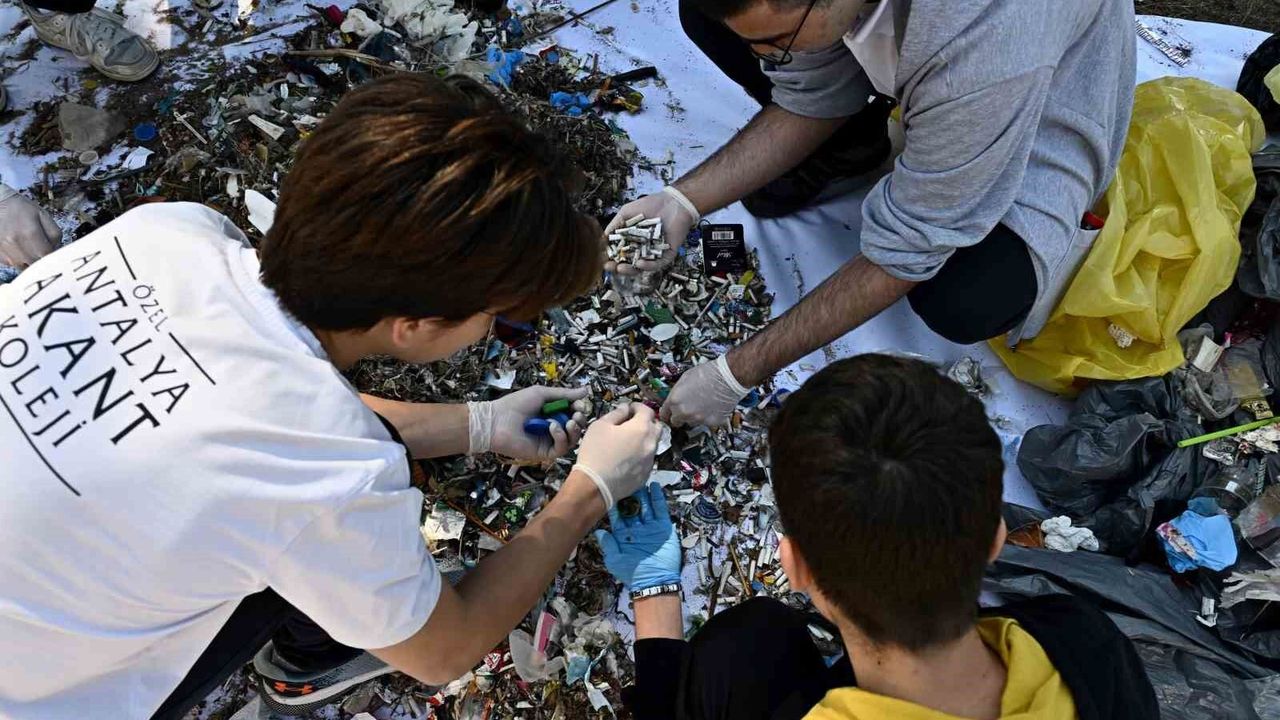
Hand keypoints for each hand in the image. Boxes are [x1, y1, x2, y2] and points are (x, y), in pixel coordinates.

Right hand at [0, 184, 59, 269]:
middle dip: (42, 257)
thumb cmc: (21, 209)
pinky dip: (19, 259)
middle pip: (37, 262)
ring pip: (25, 266)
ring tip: (29, 246)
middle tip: (41, 247)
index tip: (53, 250)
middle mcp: (15, 243)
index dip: (53, 254)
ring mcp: (5, 250)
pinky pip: (13, 264)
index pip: (48, 254)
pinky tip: (18, 247)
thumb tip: (57, 250)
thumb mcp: (43, 215)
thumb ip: (54, 234)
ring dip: (30, 260)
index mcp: (30, 233)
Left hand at [468, 386, 587, 460]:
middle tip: (577, 414)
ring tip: (569, 422)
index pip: (573, 414)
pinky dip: (560, 437)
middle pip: (575, 428)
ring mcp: (549, 442)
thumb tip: (586, 391)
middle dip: (580, 421)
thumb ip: (564, 394)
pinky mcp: (544, 453)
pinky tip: (553, 427)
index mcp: (552, 414)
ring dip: (573, 430)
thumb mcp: (542, 394)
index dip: (579, 410)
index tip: (580, 405)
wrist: (496, 420)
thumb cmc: (516, 404)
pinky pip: (560, 448)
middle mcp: (553, 428)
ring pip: (571, 440)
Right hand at [573, 403, 660, 507]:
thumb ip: (617, 413)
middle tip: (631, 423)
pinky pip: (647, 459)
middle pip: (656, 426)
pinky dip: (640, 455)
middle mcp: (651, 443)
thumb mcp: (600, 425)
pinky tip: (626, 459)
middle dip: (645, 422)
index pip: (648, 410)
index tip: (629, 408)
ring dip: (644, 439)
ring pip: (652, 444)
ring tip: (627, 442)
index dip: (638, 406)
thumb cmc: (595, 452)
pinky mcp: (646, 475)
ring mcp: (650, 461)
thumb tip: (625, 408)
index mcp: (641, 428)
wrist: (595, 485)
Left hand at [594, 483, 681, 590]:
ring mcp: (650, 527)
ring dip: (642, 494)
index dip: (614, 504)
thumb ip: (608, 544)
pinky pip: (660, 510)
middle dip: (628, 496)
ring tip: (639, 480)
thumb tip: (597, 531)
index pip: (617, 516)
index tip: (609, 490)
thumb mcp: (615, 559)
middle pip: (631, 508)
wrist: (655, 581)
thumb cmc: (632, 573)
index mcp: (623, 535)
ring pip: (645, 506)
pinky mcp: (663, 527)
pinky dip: (657, 498)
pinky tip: (654, 487)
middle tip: (624, 481)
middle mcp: (636, 528)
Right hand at [604, 186, 699, 274]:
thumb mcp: (626, 213)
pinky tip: (640, 263)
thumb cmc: (650, 205)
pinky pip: (657, 264)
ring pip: (641, 267)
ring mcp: (654, 253)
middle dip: (618, 267)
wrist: (672, 202)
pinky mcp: (667, 255)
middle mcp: (642, 248)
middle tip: (610, 267)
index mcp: (632, 240)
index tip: (603, 260)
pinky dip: (648, 266)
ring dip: (630, 269)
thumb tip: (602, 238)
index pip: (620, 253)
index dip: (611, 258)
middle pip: (629, 263)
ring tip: (620, 268)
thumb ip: (614, 225)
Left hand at [660, 354, 749, 427]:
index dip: (666, 415)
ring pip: (691, 423)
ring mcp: (698, 419)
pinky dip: (707, 417)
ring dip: (694, 416)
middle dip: (679, 417)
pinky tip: (711, 407)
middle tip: (687, 410)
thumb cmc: (709, 373)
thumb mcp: (684, 378)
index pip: (664, 415)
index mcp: (675, 400)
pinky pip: (706, 423)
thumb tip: (675, 400)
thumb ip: (677, 393)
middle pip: (676, 422)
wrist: (727, 377)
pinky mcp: (711, 423)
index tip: (668, 416)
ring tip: (702, 404)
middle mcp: (684, 412)